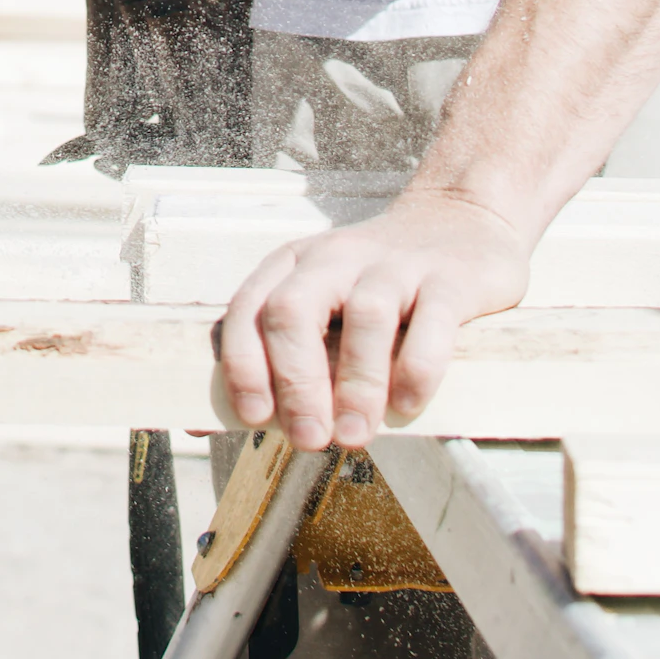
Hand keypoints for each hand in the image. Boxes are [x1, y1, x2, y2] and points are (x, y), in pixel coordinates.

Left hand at [217, 192, 530, 447]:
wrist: (462, 221)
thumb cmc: (378, 285)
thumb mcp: (324, 307)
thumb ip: (279, 359)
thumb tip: (197, 425)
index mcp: (295, 266)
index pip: (250, 309)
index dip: (244, 365)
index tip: (254, 418)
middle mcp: (337, 258)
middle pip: (295, 310)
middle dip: (295, 380)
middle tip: (309, 438)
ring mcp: (395, 266)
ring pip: (365, 316)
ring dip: (356, 383)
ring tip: (354, 435)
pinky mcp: (449, 280)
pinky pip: (432, 321)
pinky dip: (417, 368)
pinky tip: (408, 403)